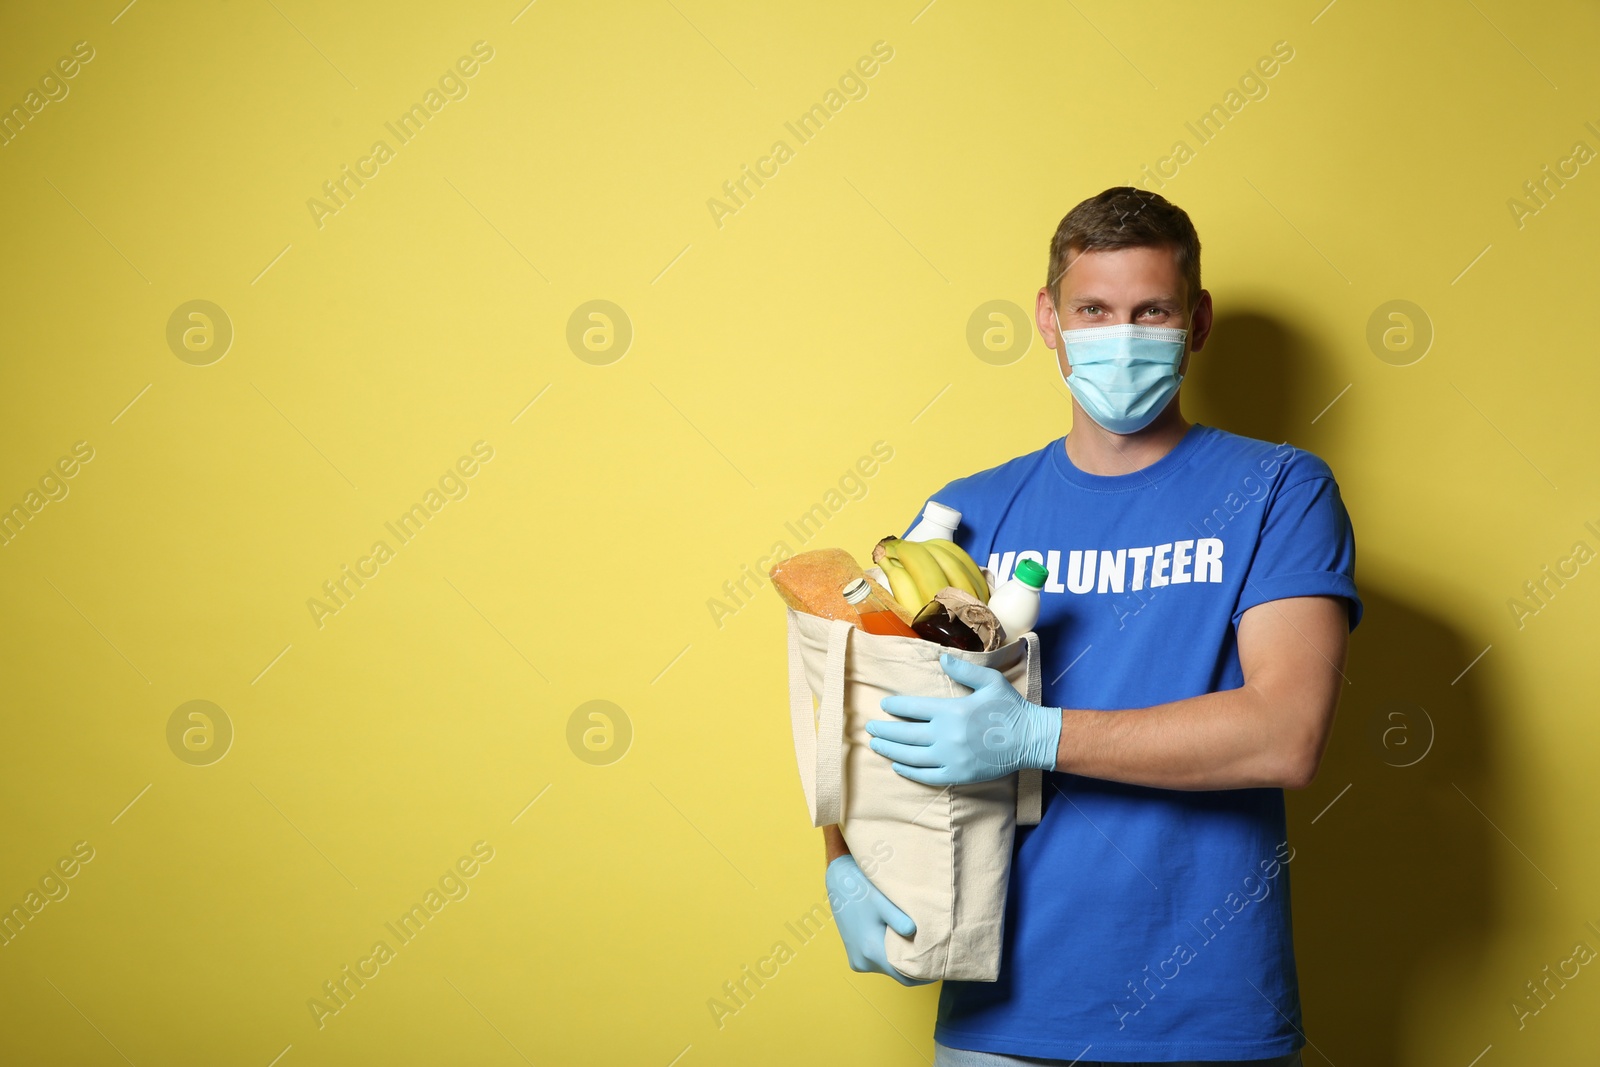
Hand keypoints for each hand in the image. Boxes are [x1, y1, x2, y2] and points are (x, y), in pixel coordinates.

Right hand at [825, 855, 932, 985]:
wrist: (840, 881)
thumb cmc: (863, 888)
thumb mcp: (882, 901)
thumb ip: (899, 919)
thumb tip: (915, 934)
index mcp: (870, 950)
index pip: (904, 976)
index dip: (924, 974)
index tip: (940, 965)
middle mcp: (862, 961)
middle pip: (897, 974)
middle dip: (915, 966)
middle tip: (934, 953)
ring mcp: (857, 960)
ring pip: (888, 968)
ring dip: (902, 959)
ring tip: (918, 943)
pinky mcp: (856, 955)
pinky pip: (879, 962)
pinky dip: (891, 955)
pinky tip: (899, 938)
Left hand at [867, 653, 1061, 785]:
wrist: (1029, 740)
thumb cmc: (1009, 708)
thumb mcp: (989, 681)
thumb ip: (963, 669)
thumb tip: (941, 658)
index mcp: (951, 711)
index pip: (912, 708)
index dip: (895, 707)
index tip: (884, 706)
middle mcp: (945, 736)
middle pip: (905, 734)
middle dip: (884, 730)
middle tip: (870, 728)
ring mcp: (950, 758)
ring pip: (910, 756)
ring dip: (890, 751)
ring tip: (876, 745)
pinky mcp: (957, 775)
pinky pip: (926, 776)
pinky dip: (909, 772)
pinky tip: (898, 766)